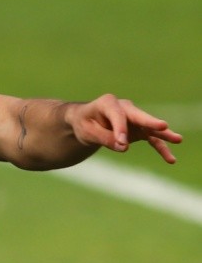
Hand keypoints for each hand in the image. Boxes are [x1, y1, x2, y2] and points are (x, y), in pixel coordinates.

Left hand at [68, 94, 183, 163]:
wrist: (86, 121)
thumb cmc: (85, 123)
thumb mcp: (87, 132)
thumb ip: (104, 138)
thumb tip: (123, 147)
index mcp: (108, 103)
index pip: (117, 115)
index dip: (120, 129)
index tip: (122, 143)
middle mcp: (125, 108)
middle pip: (139, 116)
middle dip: (150, 122)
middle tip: (163, 126)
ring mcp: (135, 118)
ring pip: (150, 127)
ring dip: (163, 134)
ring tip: (178, 139)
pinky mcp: (140, 129)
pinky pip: (152, 139)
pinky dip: (161, 148)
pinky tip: (171, 159)